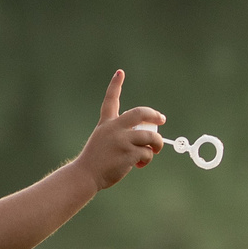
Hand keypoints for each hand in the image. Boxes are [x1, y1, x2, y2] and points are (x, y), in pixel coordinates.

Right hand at [75, 70, 164, 190]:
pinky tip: (139, 164)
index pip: (111, 100)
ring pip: (150, 137)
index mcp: (106, 123)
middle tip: (162, 119)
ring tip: (155, 150)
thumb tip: (146, 137)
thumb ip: (120, 133)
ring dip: (157, 144)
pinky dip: (147, 159)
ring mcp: (121, 141)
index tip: (120, 73)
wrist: (86, 175)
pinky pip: (147, 153)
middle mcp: (114, 128)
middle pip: (140, 113)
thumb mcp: (103, 139)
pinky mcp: (128, 154)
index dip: (115, 85)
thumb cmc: (96, 160)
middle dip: (154, 115)